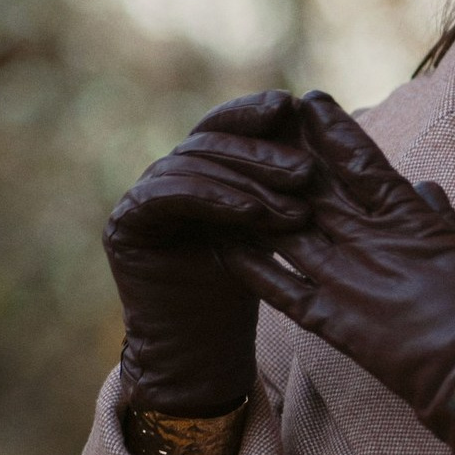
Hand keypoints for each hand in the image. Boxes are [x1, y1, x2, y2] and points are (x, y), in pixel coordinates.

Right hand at [103, 90, 313, 415]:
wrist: (208, 349)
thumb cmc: (253, 287)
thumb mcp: (280, 224)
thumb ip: (290, 179)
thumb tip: (328, 122)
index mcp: (205, 166)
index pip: (229, 124)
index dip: (256, 113)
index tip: (292, 105)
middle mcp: (171, 173)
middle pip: (215, 140)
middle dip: (262, 152)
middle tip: (306, 170)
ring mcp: (145, 195)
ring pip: (195, 164)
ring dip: (248, 181)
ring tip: (294, 206)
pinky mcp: (126, 224)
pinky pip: (169, 194)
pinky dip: (213, 197)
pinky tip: (251, 211)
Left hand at [222, 92, 454, 454]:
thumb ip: (441, 218)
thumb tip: (424, 188)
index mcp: (410, 220)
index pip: (363, 162)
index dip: (334, 129)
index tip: (312, 102)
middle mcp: (371, 241)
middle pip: (317, 187)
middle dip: (287, 155)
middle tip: (260, 126)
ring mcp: (347, 280)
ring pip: (289, 229)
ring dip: (258, 200)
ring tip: (230, 174)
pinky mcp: (332, 322)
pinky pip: (278, 288)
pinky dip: (249, 264)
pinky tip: (222, 242)